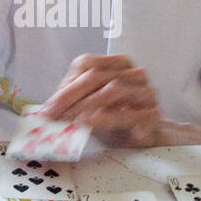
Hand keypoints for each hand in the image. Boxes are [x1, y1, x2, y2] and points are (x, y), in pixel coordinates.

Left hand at [39, 54, 160, 147]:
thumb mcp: (89, 105)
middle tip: (55, 118)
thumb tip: (46, 110)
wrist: (142, 137)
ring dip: (89, 108)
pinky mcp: (154, 113)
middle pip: (97, 77)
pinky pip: (132, 114)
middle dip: (72, 99)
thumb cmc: (112, 117)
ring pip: (114, 91)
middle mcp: (134, 73)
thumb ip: (72, 101)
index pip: (87, 66)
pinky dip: (113, 120)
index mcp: (117, 63)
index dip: (65, 88)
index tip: (48, 110)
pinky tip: (99, 128)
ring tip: (73, 122)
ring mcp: (146, 91)